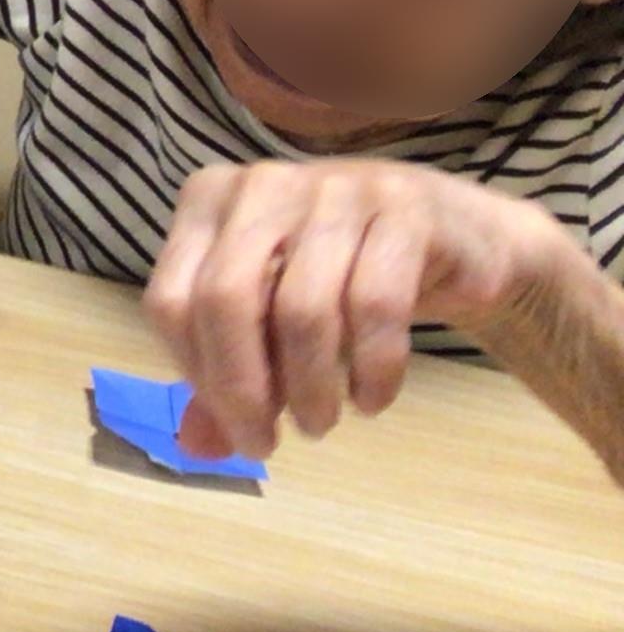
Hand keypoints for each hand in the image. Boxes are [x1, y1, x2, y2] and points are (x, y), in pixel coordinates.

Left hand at [144, 159, 560, 459]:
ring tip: (321, 423)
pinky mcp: (404, 212)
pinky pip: (376, 306)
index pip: (171, 298)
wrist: (460, 238)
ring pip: (302, 308)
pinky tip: (371, 400)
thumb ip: (228, 373)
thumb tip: (193, 446)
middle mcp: (262, 185)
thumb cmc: (342, 276)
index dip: (197, 374)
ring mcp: (334, 189)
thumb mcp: (273, 317)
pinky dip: (371, 369)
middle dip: (242, 388)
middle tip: (266, 444)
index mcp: (208, 200)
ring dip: (309, 388)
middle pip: (225, 299)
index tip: (233, 425)